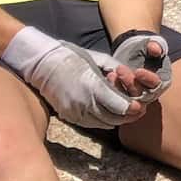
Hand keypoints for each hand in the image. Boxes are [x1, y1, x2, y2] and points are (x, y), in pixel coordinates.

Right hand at [1, 26, 142, 126]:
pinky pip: (92, 124)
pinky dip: (103, 119)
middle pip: (115, 119)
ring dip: (116, 118)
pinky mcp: (69, 117)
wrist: (41, 64)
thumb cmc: (72, 57)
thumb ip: (117, 72)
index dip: (132, 108)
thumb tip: (134, 80)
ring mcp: (75, 112)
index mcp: (92, 86)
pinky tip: (106, 110)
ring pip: (105, 124)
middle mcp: (83, 103)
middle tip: (136, 109)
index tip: (139, 105)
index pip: (119, 105)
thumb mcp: (98, 59)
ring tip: (122, 109)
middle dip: (128, 115)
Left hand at [110, 30, 172, 102]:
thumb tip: (155, 49)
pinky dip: (112, 90)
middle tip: (120, 69)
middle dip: (130, 83)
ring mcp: (135, 96)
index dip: (148, 79)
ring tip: (112, 74)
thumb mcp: (151, 45)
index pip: (156, 84)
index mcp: (160, 81)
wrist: (133, 54)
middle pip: (141, 94)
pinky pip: (117, 100)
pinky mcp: (123, 97)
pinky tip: (108, 78)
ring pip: (128, 100)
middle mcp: (149, 92)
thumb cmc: (145, 50)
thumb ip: (155, 46)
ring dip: (119, 89)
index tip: (138, 71)